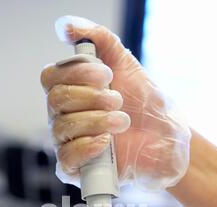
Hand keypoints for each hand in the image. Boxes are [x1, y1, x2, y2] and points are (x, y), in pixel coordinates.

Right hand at [41, 16, 190, 190]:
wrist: (166, 139)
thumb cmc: (145, 105)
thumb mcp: (126, 64)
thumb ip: (99, 40)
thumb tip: (66, 26)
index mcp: (71, 92)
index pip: (50, 78)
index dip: (76, 73)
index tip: (107, 75)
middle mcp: (64, 116)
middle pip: (56, 100)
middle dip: (92, 97)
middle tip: (118, 100)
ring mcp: (68, 144)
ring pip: (62, 127)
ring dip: (97, 120)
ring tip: (122, 122)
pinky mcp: (77, 170)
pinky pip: (65, 159)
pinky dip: (87, 147)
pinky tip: (107, 143)